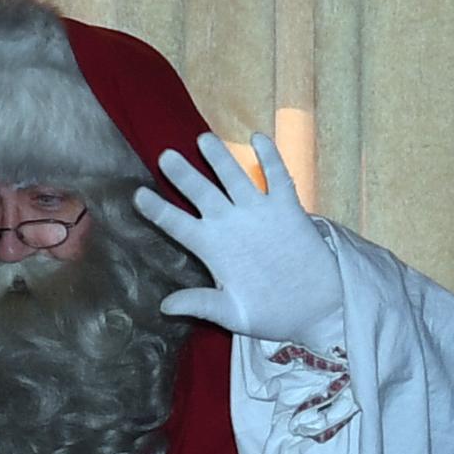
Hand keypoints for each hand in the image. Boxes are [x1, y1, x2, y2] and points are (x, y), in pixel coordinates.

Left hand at [140, 133, 342, 347]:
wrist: (315, 310)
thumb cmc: (272, 313)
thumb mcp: (234, 314)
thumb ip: (202, 304)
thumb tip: (165, 307)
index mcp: (212, 248)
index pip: (178, 225)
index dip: (158, 210)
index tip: (138, 195)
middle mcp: (231, 225)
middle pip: (202, 193)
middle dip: (184, 175)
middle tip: (166, 156)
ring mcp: (258, 213)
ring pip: (234, 178)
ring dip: (220, 159)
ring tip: (204, 139)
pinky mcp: (287, 209)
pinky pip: (277, 177)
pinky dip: (270, 158)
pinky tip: (258, 139)